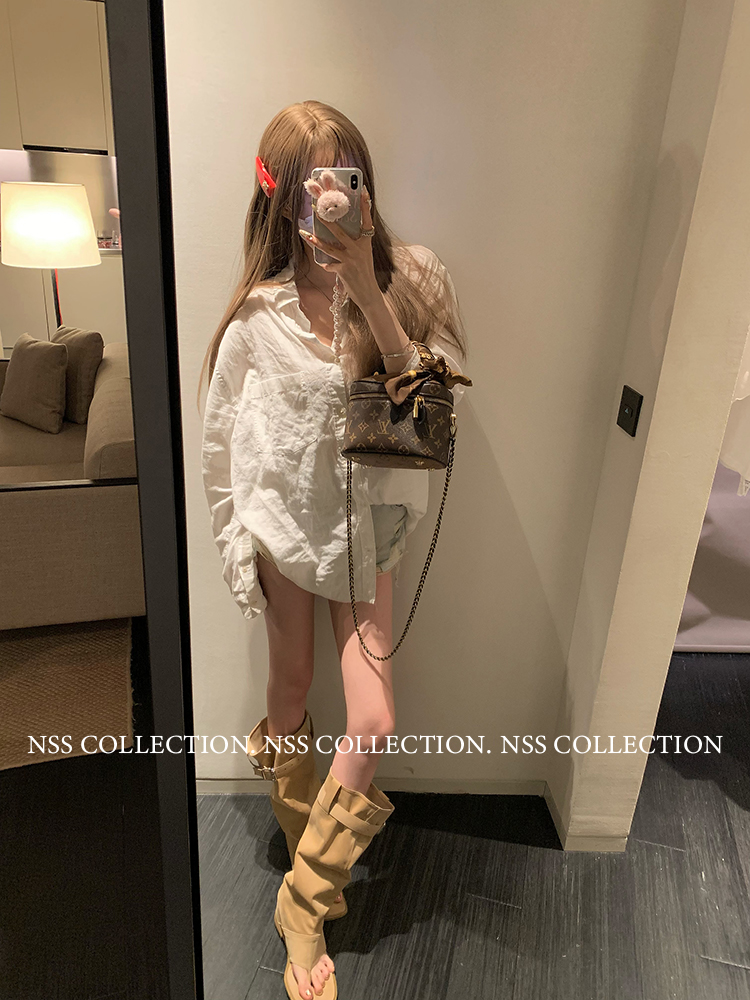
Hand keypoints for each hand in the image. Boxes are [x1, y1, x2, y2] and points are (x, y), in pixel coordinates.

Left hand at [299, 188, 381, 311]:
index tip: (361, 190)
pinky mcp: (344, 270)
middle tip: (317, 207)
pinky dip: (326, 265)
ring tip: (306, 234)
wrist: (368, 293)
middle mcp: (359, 249)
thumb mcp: (364, 254)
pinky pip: (329, 265)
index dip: (364, 205)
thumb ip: (355, 243)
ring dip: (316, 240)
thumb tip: (339, 231)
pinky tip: (323, 264)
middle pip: (340, 231)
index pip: (366, 220)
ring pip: (330, 247)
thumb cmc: (364, 272)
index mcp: (366, 243)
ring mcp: (351, 259)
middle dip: (327, 219)